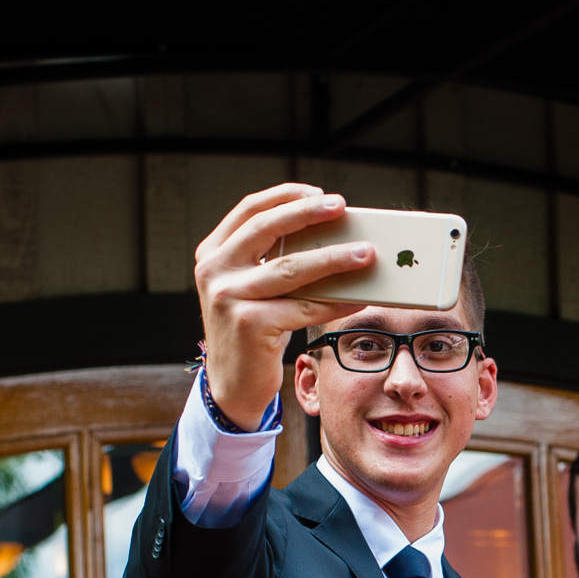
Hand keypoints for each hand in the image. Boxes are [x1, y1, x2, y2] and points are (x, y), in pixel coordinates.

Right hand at [193, 184, 377, 428]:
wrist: (232, 384)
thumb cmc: (251, 329)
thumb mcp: (250, 287)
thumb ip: (271, 259)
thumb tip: (328, 235)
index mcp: (213, 253)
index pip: (250, 211)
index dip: (285, 196)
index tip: (319, 192)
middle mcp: (214, 271)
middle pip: (268, 229)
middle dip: (309, 214)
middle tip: (342, 208)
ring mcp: (228, 297)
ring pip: (292, 268)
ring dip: (334, 259)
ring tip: (365, 254)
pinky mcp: (250, 324)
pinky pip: (304, 307)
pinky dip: (335, 301)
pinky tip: (358, 298)